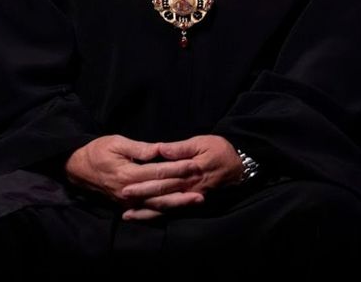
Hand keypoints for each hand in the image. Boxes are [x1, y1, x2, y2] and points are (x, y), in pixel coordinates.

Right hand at [64, 135, 200, 211]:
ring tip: (198, 199)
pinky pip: (149, 211)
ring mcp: (129, 202)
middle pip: (162, 192)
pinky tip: (179, 209)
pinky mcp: (128, 207)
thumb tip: (159, 150)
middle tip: (203, 183)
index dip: (177, 168)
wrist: (79, 169)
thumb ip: (138, 148)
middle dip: (183, 187)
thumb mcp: (115, 142)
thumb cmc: (98, 151)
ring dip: (179, 203)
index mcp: (127, 174)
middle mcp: (129, 192)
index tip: (193, 164)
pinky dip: (165, 211)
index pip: (158, 172)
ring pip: (158, 205)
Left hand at [118, 135, 243, 220]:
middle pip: (161, 195)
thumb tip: (162, 150)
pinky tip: (145, 217)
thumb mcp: (201, 143)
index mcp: (188, 172)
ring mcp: (190, 197)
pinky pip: (173, 211)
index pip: (162, 178)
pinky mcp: (191, 201)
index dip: (143, 183)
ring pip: (165, 208)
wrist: (239, 165)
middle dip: (140, 198)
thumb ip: (180, 149)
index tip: (126, 184)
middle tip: (121, 198)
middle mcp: (188, 188)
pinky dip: (159, 215)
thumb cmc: (219, 150)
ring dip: (146, 212)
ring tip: (127, 215)